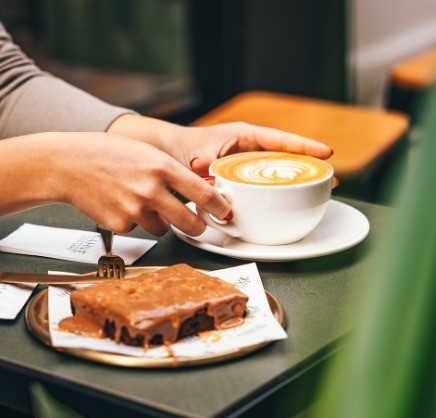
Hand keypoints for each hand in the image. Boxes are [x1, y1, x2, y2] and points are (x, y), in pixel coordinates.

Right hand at [0, 132, 229, 236]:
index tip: (226, 212)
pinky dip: (135, 222)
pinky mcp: (120, 225)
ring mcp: (135, 209)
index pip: (203, 193)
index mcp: (162, 167)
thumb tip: (197, 191)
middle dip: (198, 227)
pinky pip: (138, 230)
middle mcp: (152, 190)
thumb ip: (171, 172)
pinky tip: (120, 205)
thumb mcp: (145, 153)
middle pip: (190, 222)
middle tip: (198, 226)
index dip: (219, 206)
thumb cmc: (106, 154)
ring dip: (159, 221)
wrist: (68, 164)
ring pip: (163, 228)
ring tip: (140, 201)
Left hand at [107, 116, 332, 175]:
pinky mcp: (243, 174)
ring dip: (298, 178)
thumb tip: (214, 185)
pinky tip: (291, 199)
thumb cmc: (183, 149)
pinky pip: (265, 180)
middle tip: (331, 178)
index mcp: (242, 136)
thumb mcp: (195, 158)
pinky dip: (278, 188)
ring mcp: (248, 161)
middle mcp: (249, 146)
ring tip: (321, 189)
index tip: (325, 154)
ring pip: (278, 168)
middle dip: (309, 165)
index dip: (303, 147)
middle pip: (286, 155)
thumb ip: (205, 169)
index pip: (279, 140)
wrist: (168, 154)